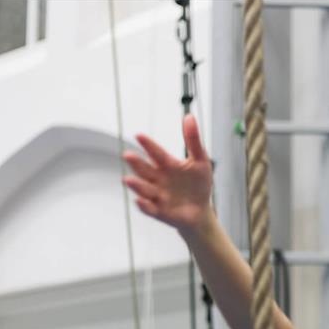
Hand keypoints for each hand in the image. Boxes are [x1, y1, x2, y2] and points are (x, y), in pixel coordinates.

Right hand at [122, 114, 213, 235]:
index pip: (155, 153)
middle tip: (128, 155)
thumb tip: (189, 116)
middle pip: (145, 170)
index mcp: (167, 165)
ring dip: (136, 185)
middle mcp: (158, 179)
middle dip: (136, 163)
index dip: (148, 145)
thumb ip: (193, 141)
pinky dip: (144, 205)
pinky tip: (140, 201)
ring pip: (144, 189)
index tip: (139, 135)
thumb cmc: (198, 185)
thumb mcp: (200, 161)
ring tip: (127, 179)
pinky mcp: (160, 212)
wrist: (201, 211)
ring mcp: (157, 196)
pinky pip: (150, 209)